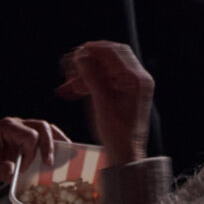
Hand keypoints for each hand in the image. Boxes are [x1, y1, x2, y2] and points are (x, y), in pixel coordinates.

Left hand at [0, 117, 67, 188]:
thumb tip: (13, 171)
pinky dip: (56, 142)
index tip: (23, 168)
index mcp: (6, 127)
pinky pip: (48, 135)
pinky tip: (64, 152)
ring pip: (48, 128)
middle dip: (48, 145)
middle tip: (48, 164)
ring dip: (56, 142)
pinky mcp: (30, 136)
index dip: (31, 154)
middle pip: (42, 127)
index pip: (29, 135)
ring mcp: (25, 128)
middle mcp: (17, 124)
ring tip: (65, 155)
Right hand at [56, 41, 152, 167]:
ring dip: (85, 74)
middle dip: (88, 60)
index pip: (115, 52)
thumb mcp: (101, 104)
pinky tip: (73, 90)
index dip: (94, 49)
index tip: (76, 51)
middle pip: (110, 58)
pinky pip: (105, 81)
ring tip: (66, 81)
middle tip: (69, 64)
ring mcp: (132, 86)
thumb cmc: (117, 134)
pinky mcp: (125, 93)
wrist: (126, 153)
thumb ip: (92, 78)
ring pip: (104, 71)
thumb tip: (82, 56)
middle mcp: (137, 79)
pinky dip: (89, 83)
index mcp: (136, 79)